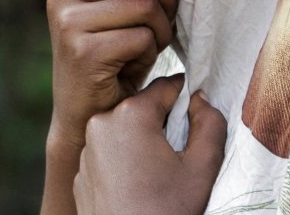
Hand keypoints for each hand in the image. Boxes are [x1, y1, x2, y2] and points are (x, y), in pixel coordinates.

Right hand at [47, 0, 198, 150]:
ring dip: (161, 29)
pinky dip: (150, 52)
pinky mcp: (82, 51)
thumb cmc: (115, 62)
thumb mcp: (133, 15)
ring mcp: (68, 22)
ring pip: (143, 4)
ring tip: (149, 47)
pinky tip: (134, 66)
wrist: (86, 119)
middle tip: (169, 20)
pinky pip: (141, 37)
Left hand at [74, 74, 226, 214]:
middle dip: (163, 125)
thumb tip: (200, 99)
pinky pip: (108, 154)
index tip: (198, 118)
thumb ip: (209, 123)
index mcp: (130, 115)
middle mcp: (100, 123)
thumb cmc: (167, 211)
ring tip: (158, 176)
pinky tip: (138, 187)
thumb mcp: (202, 167)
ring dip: (143, 143)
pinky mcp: (80, 172)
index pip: (166, 87)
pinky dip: (124, 162)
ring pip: (124, 131)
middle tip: (178, 155)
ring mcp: (86, 149)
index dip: (187, 100)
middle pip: (143, 109)